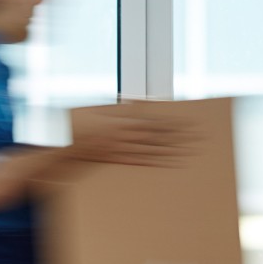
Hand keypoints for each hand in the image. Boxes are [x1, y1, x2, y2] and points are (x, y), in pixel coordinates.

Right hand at [67, 114, 195, 167]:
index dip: (172, 123)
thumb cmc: (81, 129)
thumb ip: (121, 108)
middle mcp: (124, 138)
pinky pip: (140, 163)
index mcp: (121, 123)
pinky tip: (169, 162)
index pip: (153, 123)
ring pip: (151, 151)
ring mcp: (121, 152)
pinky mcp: (117, 162)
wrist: (65, 150)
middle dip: (178, 137)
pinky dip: (155, 162)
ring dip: (171, 151)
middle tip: (197, 137)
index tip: (188, 123)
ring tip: (189, 151)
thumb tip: (138, 101)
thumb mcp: (99, 111)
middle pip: (157, 137)